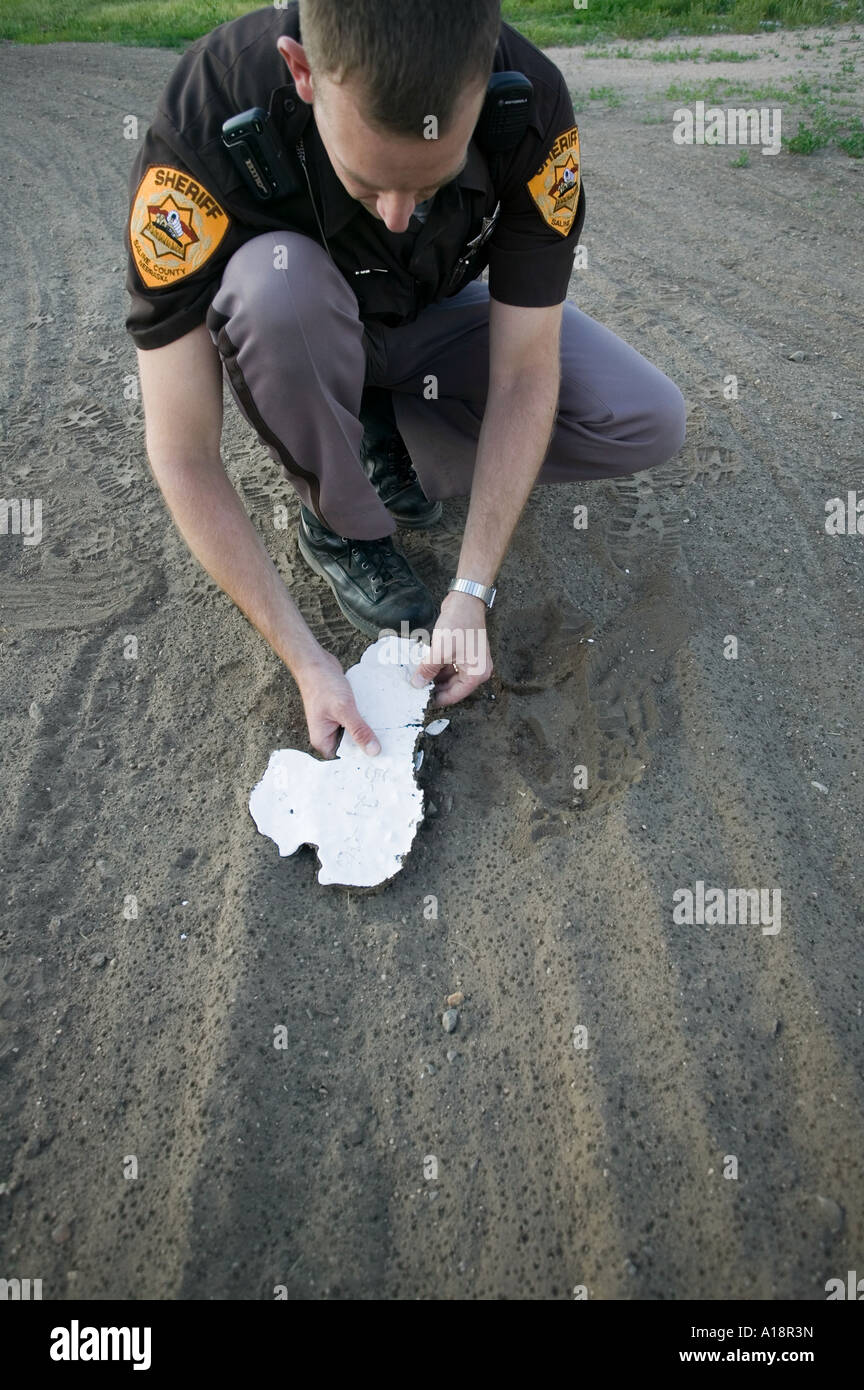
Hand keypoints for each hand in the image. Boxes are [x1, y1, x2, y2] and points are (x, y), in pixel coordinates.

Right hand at [295, 649, 380, 758]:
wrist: (316, 662)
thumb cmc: (322, 685)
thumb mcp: (344, 709)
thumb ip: (358, 730)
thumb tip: (373, 750)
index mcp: (322, 740)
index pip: (345, 758)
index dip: (361, 760)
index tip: (381, 761)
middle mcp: (327, 734)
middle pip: (352, 747)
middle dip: (367, 745)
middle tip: (390, 747)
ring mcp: (334, 723)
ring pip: (355, 733)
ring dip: (368, 730)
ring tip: (388, 733)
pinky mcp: (341, 712)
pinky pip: (356, 721)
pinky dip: (366, 719)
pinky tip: (379, 718)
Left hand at [410, 591, 492, 706]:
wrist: (465, 599)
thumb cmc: (459, 624)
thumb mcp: (441, 650)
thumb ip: (428, 669)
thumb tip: (417, 684)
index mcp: (477, 674)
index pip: (455, 695)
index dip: (437, 699)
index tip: (420, 700)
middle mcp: (477, 671)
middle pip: (453, 687)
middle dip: (434, 687)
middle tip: (415, 688)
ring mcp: (472, 661)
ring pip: (450, 677)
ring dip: (435, 677)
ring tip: (417, 677)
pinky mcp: (465, 653)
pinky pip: (450, 666)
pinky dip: (438, 667)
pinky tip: (424, 666)